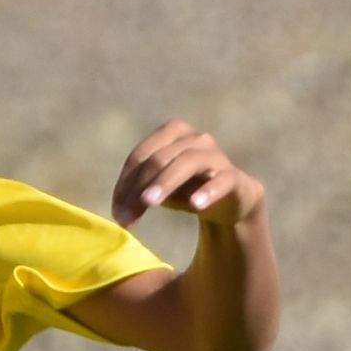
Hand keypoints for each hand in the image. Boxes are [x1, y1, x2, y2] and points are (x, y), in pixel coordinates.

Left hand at [111, 119, 265, 235]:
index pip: (141, 155)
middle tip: (125, 218)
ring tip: (149, 203)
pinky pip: (222, 180)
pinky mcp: (235, 177)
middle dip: (139, 188)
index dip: (125, 183)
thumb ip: (140, 197)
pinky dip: (208, 191)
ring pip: (187, 162)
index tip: (116, 212)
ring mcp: (216, 155)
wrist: (230, 203)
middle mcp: (195, 138)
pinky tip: (196, 205)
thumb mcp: (160, 191)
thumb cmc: (188, 190)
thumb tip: (119, 214)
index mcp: (172, 133)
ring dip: (165, 182)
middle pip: (159, 158)